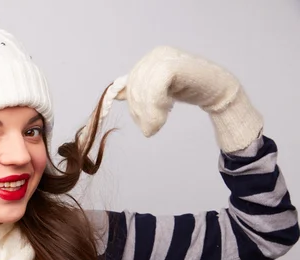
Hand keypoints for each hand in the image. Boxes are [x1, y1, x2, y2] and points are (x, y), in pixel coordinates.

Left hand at [116, 46, 262, 152]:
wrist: (218, 89)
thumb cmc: (189, 90)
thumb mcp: (158, 93)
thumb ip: (140, 91)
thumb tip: (116, 94)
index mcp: (148, 61)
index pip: (128, 85)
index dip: (132, 106)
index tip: (142, 123)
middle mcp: (155, 55)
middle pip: (134, 87)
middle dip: (138, 111)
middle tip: (150, 129)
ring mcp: (165, 57)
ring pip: (143, 89)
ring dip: (147, 113)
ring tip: (157, 125)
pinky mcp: (175, 65)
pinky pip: (155, 87)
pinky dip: (156, 105)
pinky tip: (166, 113)